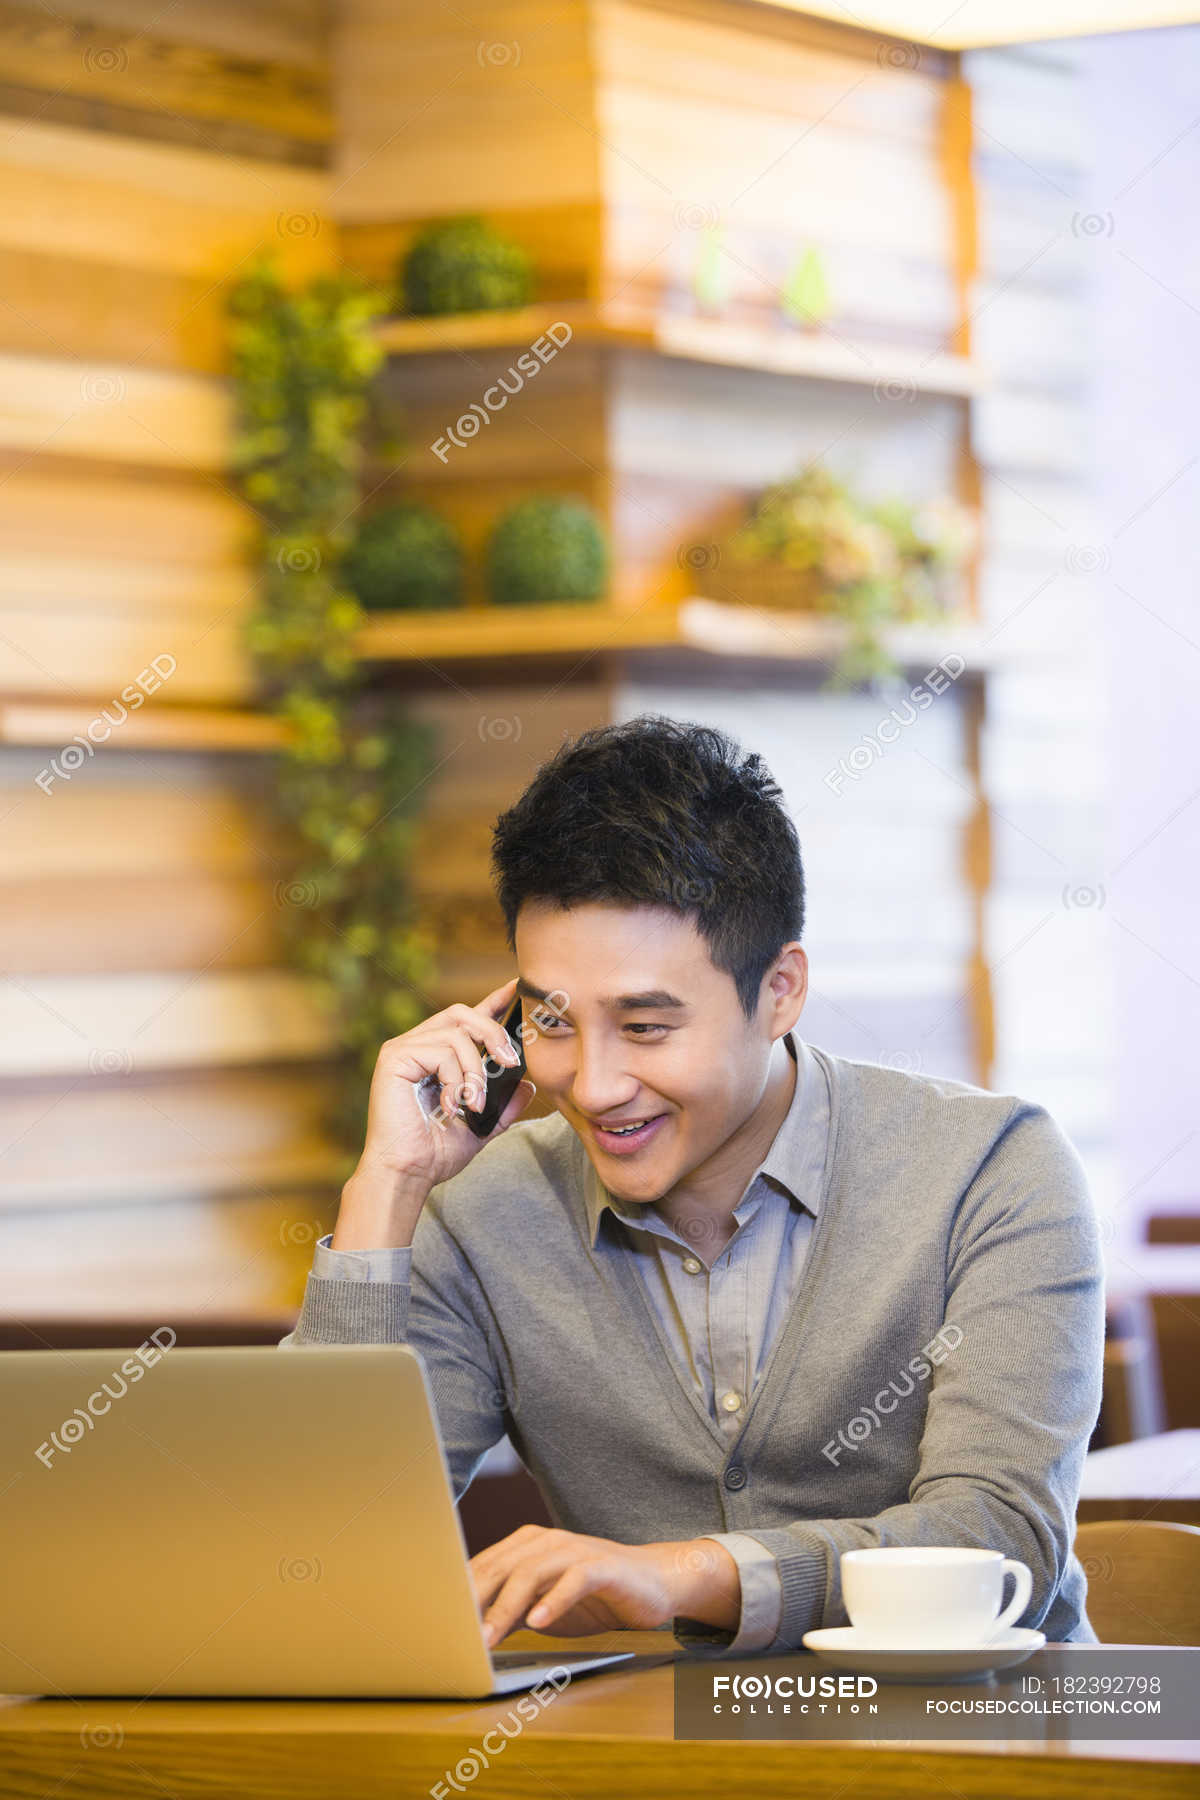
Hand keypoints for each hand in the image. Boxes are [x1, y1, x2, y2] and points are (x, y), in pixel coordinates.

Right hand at [358, 975, 534, 1189]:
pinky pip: (440, 1051)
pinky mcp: (394, 1057)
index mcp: (435, 1057)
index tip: (515, 989)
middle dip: (493, 1034)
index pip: (466, 1020)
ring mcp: (403, 1049)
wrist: (408, 1174)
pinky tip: (452, 1105)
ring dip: (475, 1070)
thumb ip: (503, 1105)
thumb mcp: (481, 1126)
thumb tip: (528, 1086)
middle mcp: (417, 1046)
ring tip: (474, 1103)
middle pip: (463, 1014)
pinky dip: (455, 1079)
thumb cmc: (435, 1153)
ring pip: (457, 1034)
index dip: (492, 1001)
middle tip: (510, 1062)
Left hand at [470, 1525, 740, 1644]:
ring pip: (532, 1572)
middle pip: (501, 1568)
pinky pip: (574, 1579)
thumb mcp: (543, 1608)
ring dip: (507, 1606)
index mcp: (526, 1546)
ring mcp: (575, 1549)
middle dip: (474, 1602)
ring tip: (488, 1636)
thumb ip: (510, 1613)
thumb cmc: (593, 1597)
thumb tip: (467, 1633)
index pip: (484, 1568)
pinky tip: (539, 1622)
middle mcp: (546, 1541)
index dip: (459, 1595)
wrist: (653, 1582)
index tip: (437, 1623)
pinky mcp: (603, 1564)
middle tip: (454, 1633)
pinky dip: (554, 1600)